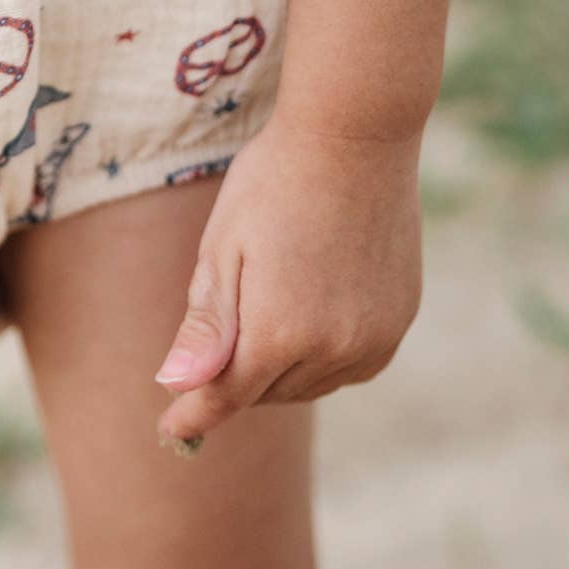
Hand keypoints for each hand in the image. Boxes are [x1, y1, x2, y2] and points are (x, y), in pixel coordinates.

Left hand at [150, 112, 425, 447]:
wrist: (356, 136)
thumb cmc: (273, 182)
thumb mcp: (223, 247)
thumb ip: (206, 327)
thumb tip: (177, 388)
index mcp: (278, 333)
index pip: (226, 397)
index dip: (192, 415)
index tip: (169, 432)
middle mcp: (333, 350)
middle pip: (267, 392)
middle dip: (237, 373)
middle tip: (227, 315)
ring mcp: (373, 339)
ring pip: (310, 383)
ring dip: (281, 365)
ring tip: (272, 297)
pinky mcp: (399, 322)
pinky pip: (350, 365)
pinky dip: (323, 353)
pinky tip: (312, 307)